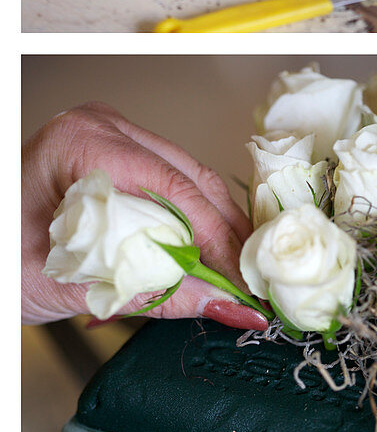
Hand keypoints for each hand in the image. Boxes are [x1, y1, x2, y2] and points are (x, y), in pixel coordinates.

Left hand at [21, 102, 265, 327]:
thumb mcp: (69, 284)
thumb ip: (151, 291)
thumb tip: (218, 303)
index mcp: (81, 142)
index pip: (174, 188)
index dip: (217, 238)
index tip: (241, 280)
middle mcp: (102, 128)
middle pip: (191, 177)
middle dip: (226, 233)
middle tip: (251, 279)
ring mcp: (111, 137)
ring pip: (188, 178)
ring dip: (214, 227)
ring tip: (236, 271)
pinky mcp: (116, 156)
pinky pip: (171, 183)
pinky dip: (191, 221)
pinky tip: (208, 252)